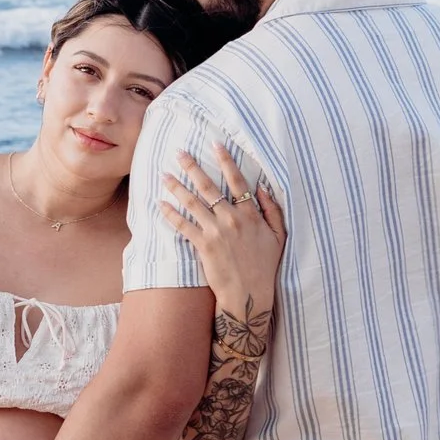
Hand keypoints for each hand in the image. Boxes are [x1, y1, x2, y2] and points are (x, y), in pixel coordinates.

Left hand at [161, 144, 283, 319]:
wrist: (250, 295)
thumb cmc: (266, 266)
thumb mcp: (278, 236)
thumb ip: (272, 210)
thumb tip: (263, 188)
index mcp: (251, 214)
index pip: (237, 180)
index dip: (225, 160)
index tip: (215, 144)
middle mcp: (232, 218)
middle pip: (209, 187)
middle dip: (192, 167)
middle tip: (180, 153)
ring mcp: (217, 232)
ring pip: (193, 203)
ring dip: (176, 187)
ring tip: (164, 175)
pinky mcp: (204, 246)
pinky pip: (184, 226)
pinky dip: (171, 214)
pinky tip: (160, 204)